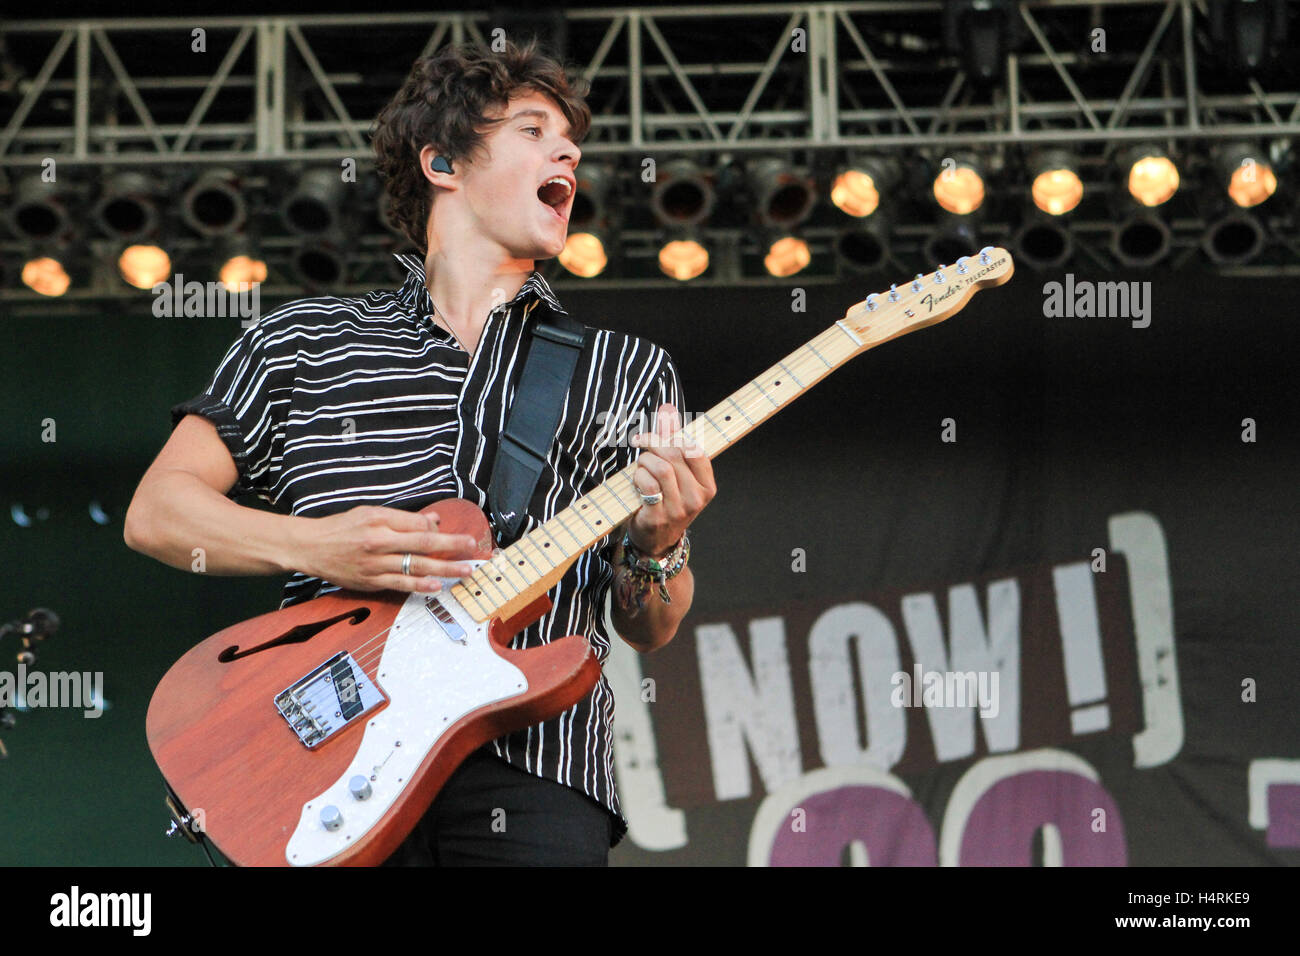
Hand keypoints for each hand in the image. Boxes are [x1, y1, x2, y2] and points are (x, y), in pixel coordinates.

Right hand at [292, 505, 480, 592]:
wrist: (310, 547)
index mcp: (379, 521)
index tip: (455, 533)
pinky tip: (436, 586)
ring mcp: (375, 564)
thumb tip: (433, 521)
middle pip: (422, 544)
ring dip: (444, 569)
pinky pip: (400, 584)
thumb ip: (402, 518)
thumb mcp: (369, 513)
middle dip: (452, 546)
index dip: (439, 530)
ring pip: (415, 566)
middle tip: (473, 547)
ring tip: (464, 571)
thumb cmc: (341, 527)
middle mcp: (378, 542)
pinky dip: (419, 586)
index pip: (417, 525)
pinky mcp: (371, 581)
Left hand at [626, 403, 715, 556]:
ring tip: (640, 466)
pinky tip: (637, 481)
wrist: (656, 540)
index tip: (658, 432)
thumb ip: (674, 441)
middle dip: (653, 444)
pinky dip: (638, 477)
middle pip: (674, 456)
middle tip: (641, 443)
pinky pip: (647, 485)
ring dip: (644, 461)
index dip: (673, 436)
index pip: (695, 451)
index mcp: (707, 487)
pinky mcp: (658, 517)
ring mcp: (678, 510)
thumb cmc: (667, 501)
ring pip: (660, 468)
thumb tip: (668, 408)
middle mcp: (696, 499)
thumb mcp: (677, 474)